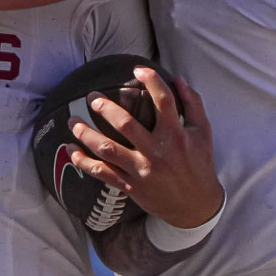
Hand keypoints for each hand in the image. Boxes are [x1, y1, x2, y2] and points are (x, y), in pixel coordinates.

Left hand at [65, 68, 223, 228]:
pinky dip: (85, 163)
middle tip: (92, 98)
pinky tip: (72, 151)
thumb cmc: (199, 164)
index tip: (138, 69)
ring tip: (73, 121)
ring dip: (87, 135)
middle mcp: (157, 151)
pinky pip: (103, 173)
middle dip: (106, 108)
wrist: (195, 206)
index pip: (163, 102)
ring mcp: (142, 170)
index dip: (151, 81)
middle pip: (127, 125)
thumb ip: (193, 104)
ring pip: (108, 150)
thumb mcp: (203, 132)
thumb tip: (177, 78)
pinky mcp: (131, 186)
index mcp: (176, 135)